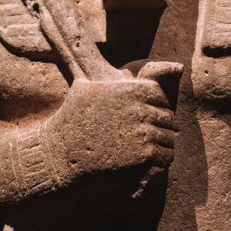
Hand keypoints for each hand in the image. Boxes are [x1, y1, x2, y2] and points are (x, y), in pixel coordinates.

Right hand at [46, 65, 180, 181]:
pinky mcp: (143, 154)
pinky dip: (161, 160)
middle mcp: (140, 108)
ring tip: (153, 150)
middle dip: (161, 126)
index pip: (161, 95)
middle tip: (152, 136)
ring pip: (169, 137)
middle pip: (167, 117)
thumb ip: (100, 77)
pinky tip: (152, 163)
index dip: (157, 106)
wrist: (61, 154)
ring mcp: (143, 131)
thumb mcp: (83, 89)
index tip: (149, 117)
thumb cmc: (69, 121)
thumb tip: (105, 67)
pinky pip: (165, 155)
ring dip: (163, 144)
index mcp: (130, 90)